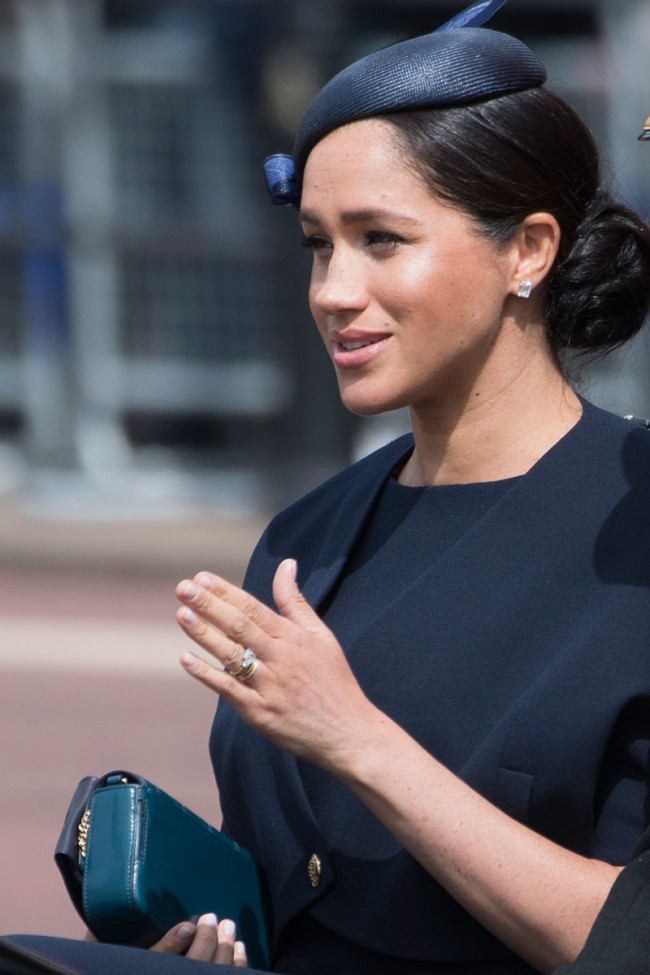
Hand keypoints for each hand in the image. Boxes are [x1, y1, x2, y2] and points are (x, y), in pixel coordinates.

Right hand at [85, 915, 247, 965]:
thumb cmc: (114, 968)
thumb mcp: (106, 957)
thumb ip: (98, 943)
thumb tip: (95, 922)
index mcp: (142, 970)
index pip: (157, 961)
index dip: (173, 944)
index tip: (188, 926)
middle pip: (193, 968)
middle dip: (208, 942)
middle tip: (211, 918)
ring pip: (215, 974)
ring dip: (226, 951)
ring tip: (228, 928)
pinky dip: (238, 964)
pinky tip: (240, 949)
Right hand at [151, 914, 247, 964]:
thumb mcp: (149, 965)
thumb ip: (167, 947)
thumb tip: (188, 927)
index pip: (200, 954)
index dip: (206, 933)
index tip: (208, 918)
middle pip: (217, 965)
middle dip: (224, 941)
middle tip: (227, 924)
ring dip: (235, 957)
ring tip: (236, 941)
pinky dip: (238, 969)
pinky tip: (238, 960)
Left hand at [175, 559, 379, 772]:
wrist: (348, 733)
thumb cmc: (334, 681)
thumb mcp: (320, 636)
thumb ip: (295, 602)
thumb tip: (287, 564)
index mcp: (293, 638)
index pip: (254, 609)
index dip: (227, 592)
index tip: (202, 577)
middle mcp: (281, 659)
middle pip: (240, 627)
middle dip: (209, 605)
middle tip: (183, 587)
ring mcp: (269, 687)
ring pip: (231, 655)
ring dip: (204, 634)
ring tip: (182, 613)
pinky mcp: (260, 714)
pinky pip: (229, 690)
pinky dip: (206, 674)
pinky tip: (186, 658)